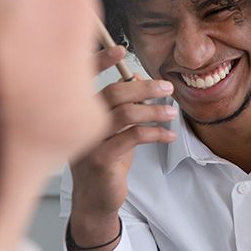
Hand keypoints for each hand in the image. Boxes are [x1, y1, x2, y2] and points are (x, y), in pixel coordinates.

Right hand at [68, 45, 176, 250]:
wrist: (95, 201)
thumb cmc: (106, 162)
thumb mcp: (114, 131)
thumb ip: (122, 106)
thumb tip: (137, 78)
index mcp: (79, 111)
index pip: (85, 79)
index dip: (100, 60)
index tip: (120, 50)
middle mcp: (78, 122)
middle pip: (112, 92)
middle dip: (144, 87)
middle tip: (168, 87)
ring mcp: (87, 141)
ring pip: (123, 113)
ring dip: (153, 110)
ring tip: (172, 113)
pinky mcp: (100, 159)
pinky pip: (132, 137)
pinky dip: (155, 133)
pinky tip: (169, 136)